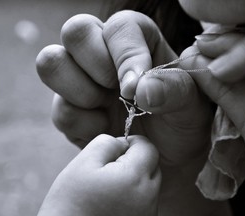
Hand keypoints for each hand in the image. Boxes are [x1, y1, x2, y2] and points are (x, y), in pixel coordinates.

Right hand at [36, 11, 212, 165]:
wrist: (169, 159)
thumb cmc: (184, 124)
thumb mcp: (193, 107)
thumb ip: (175, 91)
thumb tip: (141, 88)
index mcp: (139, 40)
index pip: (120, 27)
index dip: (126, 55)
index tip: (136, 90)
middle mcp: (105, 53)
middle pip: (75, 31)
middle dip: (97, 67)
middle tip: (121, 95)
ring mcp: (82, 81)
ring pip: (51, 62)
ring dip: (81, 92)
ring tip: (108, 112)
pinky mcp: (70, 111)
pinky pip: (59, 110)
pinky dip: (83, 125)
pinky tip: (106, 131)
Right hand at [36, 134, 160, 215]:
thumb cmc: (70, 201)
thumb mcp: (84, 162)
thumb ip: (108, 143)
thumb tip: (124, 144)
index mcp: (135, 177)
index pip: (149, 148)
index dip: (131, 144)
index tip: (113, 153)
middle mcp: (149, 198)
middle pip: (152, 168)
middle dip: (134, 164)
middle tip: (107, 174)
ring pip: (149, 189)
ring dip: (134, 185)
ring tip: (107, 194)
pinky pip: (145, 210)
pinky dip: (132, 205)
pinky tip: (110, 212)